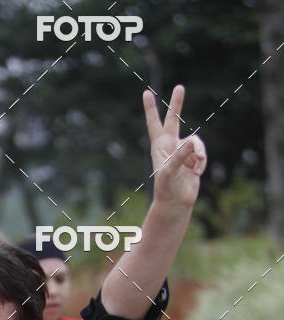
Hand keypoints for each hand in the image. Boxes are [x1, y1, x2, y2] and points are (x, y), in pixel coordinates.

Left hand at [143, 85, 206, 209]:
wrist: (176, 202)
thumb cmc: (167, 187)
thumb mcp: (171, 171)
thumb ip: (180, 155)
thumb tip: (192, 143)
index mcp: (160, 146)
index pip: (155, 123)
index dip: (151, 108)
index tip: (146, 93)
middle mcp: (170, 146)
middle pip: (174, 120)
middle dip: (177, 104)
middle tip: (180, 87)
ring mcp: (182, 151)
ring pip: (196, 141)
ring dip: (198, 154)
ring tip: (195, 168)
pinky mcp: (193, 159)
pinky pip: (202, 154)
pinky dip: (202, 163)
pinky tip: (197, 173)